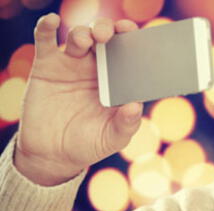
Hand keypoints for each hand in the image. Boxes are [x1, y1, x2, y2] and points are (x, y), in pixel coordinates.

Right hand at [14, 14, 142, 185]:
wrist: (53, 155)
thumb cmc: (89, 144)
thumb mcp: (112, 138)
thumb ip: (126, 124)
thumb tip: (136, 106)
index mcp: (118, 81)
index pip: (128, 54)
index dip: (133, 42)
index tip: (136, 36)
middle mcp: (97, 68)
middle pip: (105, 39)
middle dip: (109, 30)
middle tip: (111, 33)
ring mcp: (72, 65)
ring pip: (79, 37)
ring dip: (84, 32)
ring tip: (88, 38)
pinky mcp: (47, 66)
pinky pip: (46, 40)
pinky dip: (47, 27)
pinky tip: (52, 21)